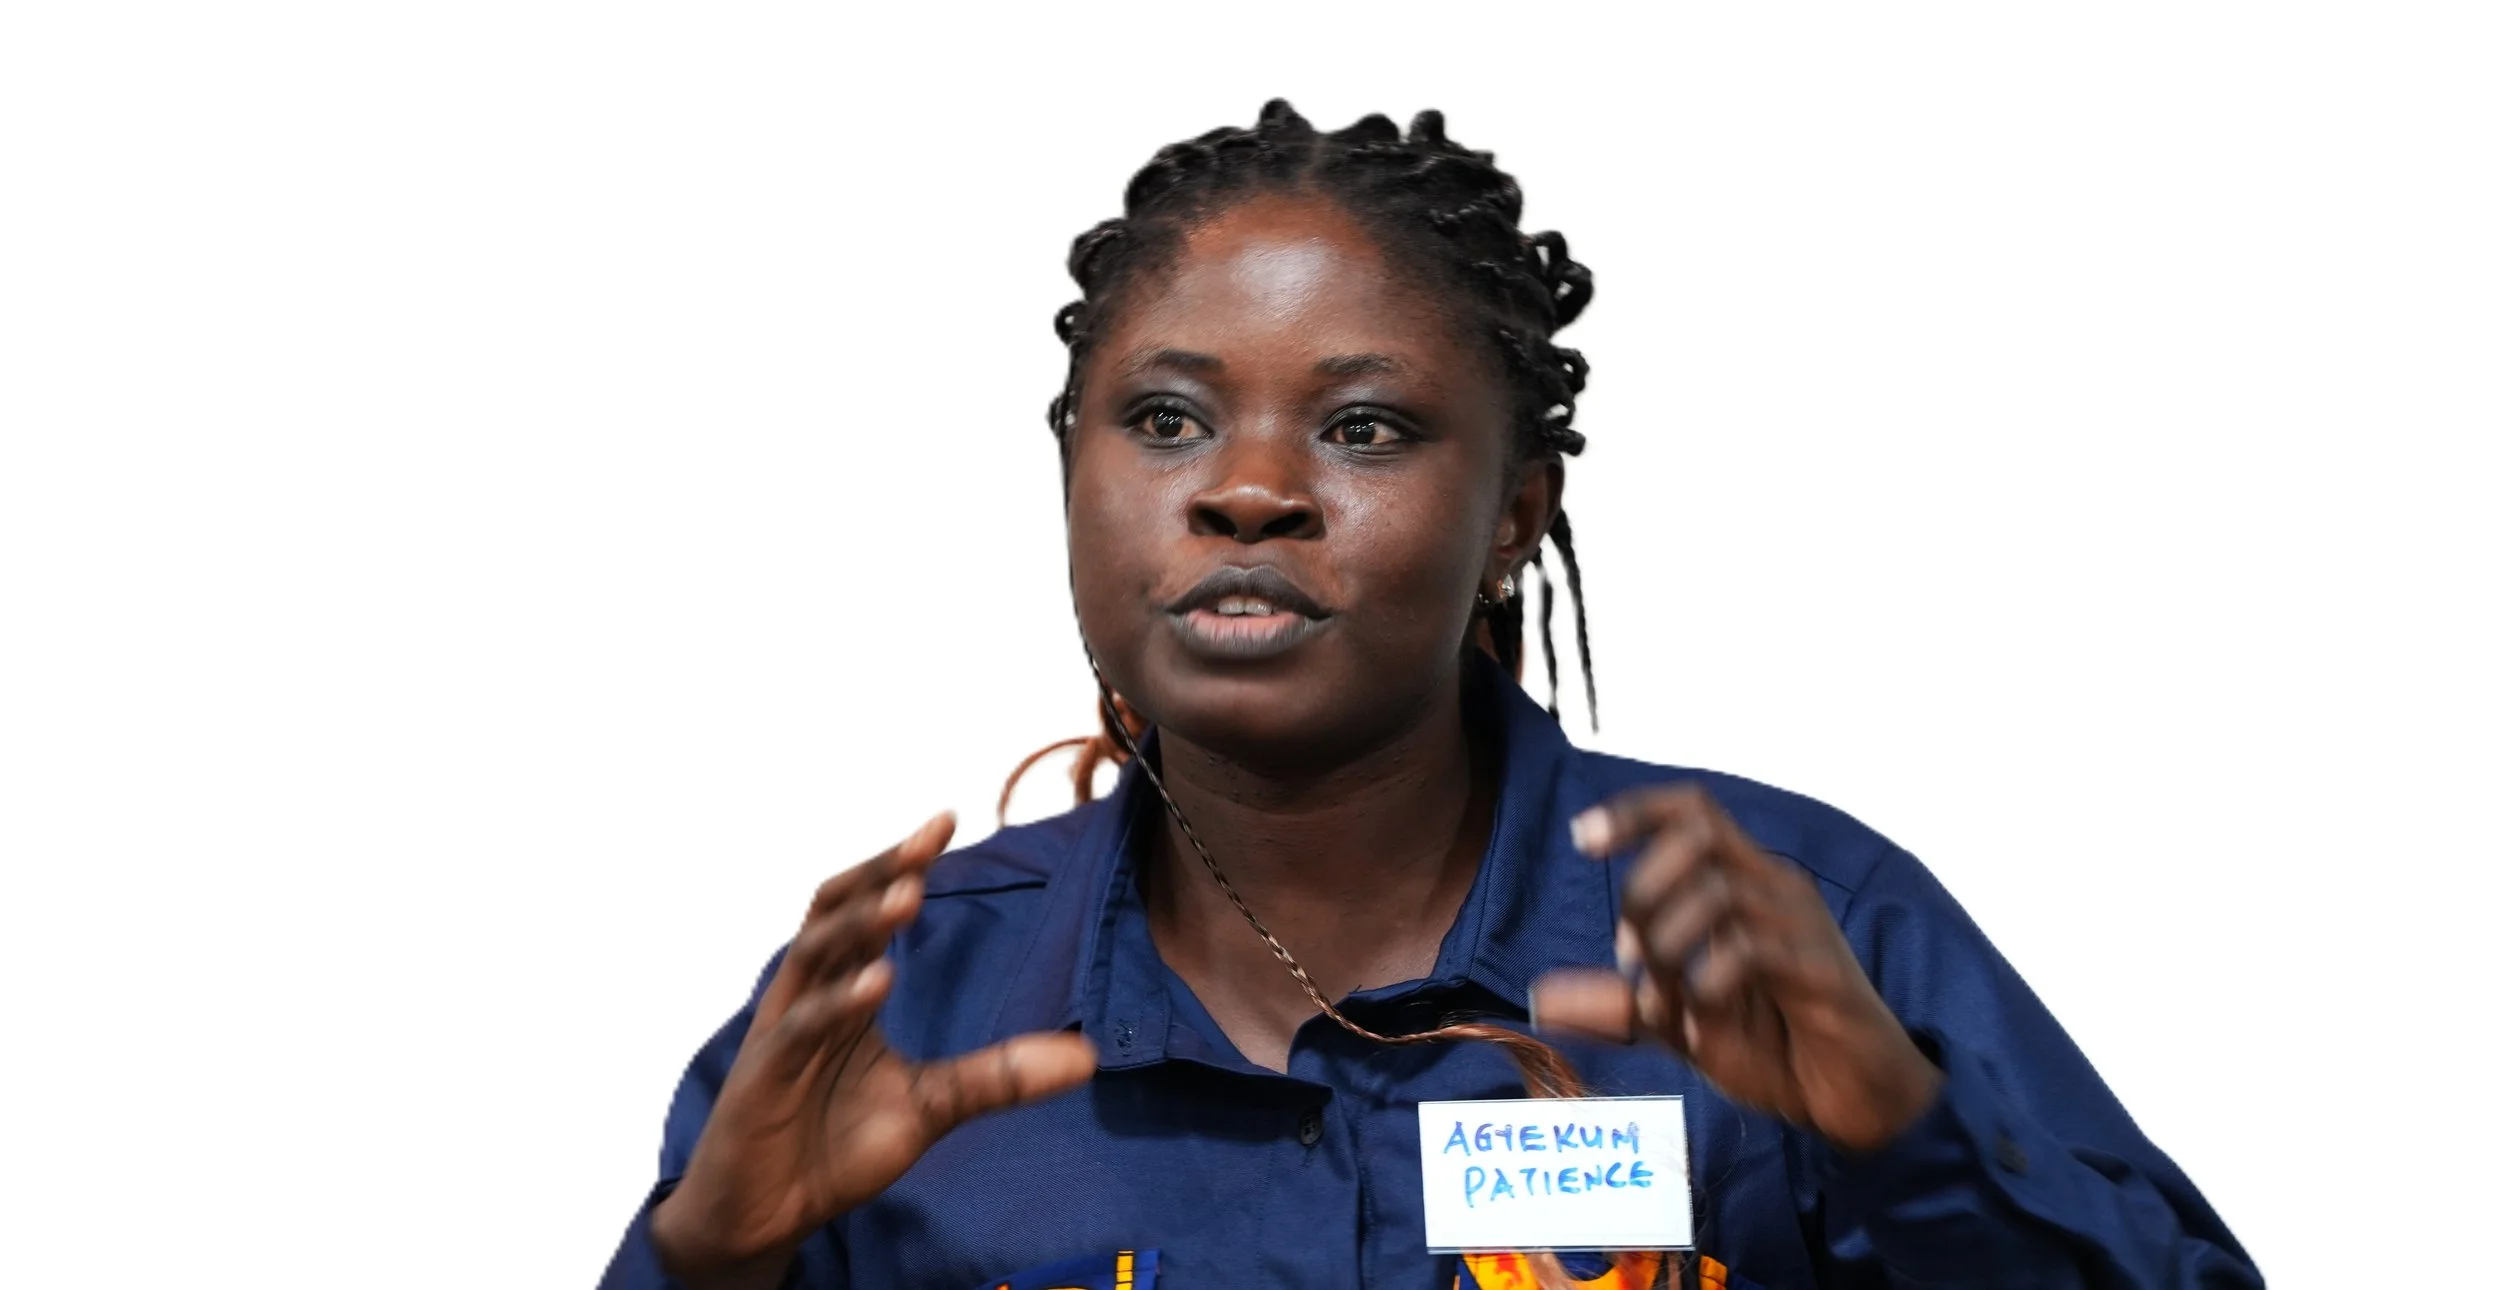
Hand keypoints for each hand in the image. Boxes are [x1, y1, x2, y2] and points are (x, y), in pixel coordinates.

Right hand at [651, 813, 1098, 1289]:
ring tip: (908, 892)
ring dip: (861, 923)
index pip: (870, 908)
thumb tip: (1089, 1058)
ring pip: (814, 955)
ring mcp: (782, 1031)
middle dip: (880, 870)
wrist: (767, 1216)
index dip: (902, 862)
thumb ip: (998, 1076)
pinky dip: (836, 1003)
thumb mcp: (932, 1106)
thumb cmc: (834, 1147)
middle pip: (836, 911)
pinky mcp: (763, 1076)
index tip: (947, 821)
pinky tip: (876, 981)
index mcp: (846, 990)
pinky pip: (798, 1028)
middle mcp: (810, 994)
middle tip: (928, 838)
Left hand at [1530, 786, 1939, 1151]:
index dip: (1634, 811)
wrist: (1853, 1097)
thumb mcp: (1681, 1022)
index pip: (1692, 810)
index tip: (1581, 837)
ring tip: (1666, 1002)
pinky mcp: (1822, 974)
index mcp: (1744, 883)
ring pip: (1718, 891)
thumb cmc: (1775, 1044)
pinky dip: (1706, 984)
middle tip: (1633, 959)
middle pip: (1698, 833)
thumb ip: (1617, 1005)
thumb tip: (1541, 998)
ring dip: (1668, 946)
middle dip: (1644, 889)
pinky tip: (1701, 1021)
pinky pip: (1751, 951)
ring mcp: (1803, 927)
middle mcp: (1775, 888)